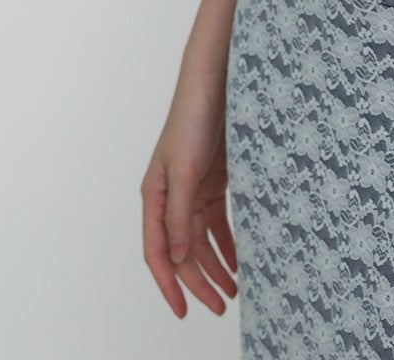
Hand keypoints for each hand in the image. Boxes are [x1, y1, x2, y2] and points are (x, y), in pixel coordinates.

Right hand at [141, 78, 238, 319]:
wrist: (217, 82)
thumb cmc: (192, 119)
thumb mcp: (184, 169)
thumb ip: (179, 214)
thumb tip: (179, 257)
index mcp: (154, 196)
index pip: (157, 251)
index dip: (169, 284)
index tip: (183, 311)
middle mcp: (171, 197)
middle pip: (183, 251)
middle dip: (199, 281)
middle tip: (220, 307)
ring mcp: (192, 190)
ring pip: (201, 240)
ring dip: (215, 266)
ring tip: (233, 291)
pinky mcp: (214, 181)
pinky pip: (218, 222)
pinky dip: (227, 243)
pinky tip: (238, 261)